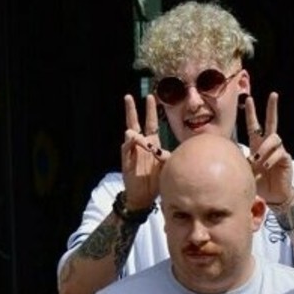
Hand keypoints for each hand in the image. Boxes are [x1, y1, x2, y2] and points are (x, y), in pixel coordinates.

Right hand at [121, 93, 168, 210]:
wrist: (143, 197)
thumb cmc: (156, 181)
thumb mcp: (166, 165)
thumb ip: (166, 155)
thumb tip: (167, 150)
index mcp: (152, 144)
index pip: (151, 123)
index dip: (150, 111)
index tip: (151, 97)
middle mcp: (141, 145)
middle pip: (135, 123)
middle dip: (132, 110)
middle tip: (128, 97)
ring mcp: (132, 151)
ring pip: (129, 134)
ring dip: (131, 127)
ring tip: (132, 122)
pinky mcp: (126, 160)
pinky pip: (126, 148)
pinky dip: (129, 142)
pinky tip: (132, 138)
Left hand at [244, 92, 293, 210]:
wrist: (273, 196)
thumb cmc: (259, 183)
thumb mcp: (246, 171)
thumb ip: (241, 162)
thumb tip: (230, 156)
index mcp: (258, 145)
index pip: (254, 126)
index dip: (251, 113)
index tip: (248, 99)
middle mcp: (269, 145)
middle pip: (272, 122)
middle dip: (272, 108)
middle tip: (273, 94)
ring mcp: (279, 151)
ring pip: (274, 138)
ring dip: (265, 147)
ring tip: (257, 160)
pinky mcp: (285, 159)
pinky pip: (279, 153)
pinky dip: (270, 160)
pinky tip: (265, 168)